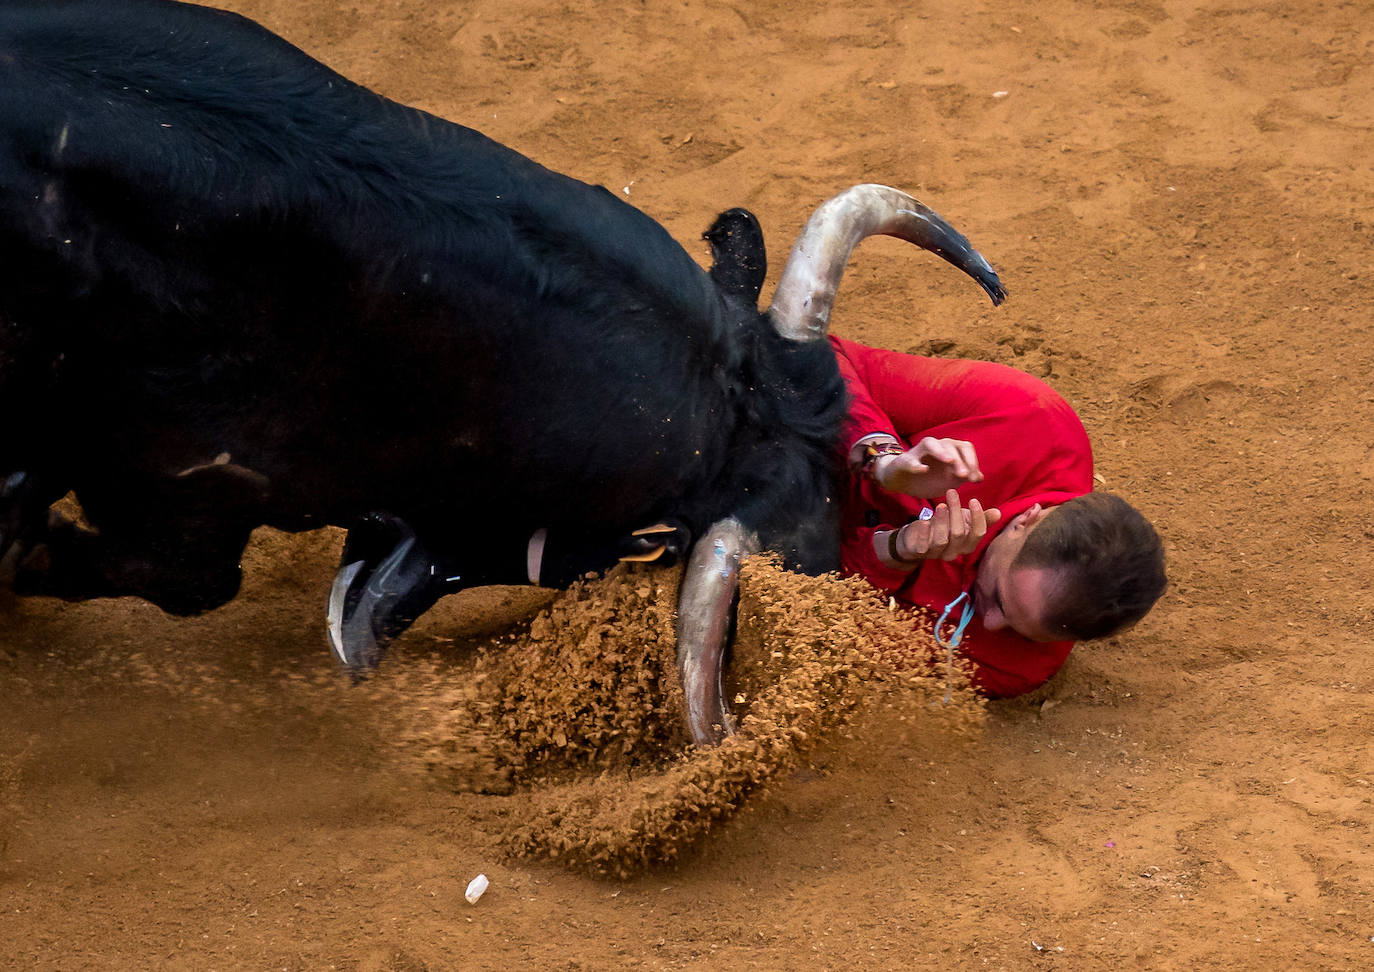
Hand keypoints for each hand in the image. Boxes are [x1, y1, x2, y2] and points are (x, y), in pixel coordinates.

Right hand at [872, 437, 983, 498]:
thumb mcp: (949, 480)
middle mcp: (936, 446)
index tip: (974, 480)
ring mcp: (919, 451)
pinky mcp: (904, 460)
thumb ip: (965, 477)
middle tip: (964, 475)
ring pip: (931, 444)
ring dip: (941, 452)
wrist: (903, 481)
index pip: (965, 448)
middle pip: (950, 445)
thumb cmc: (929, 478)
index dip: (972, 461)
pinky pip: (910, 459)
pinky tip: (923, 470)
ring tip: (949, 461)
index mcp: (949, 449)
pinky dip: (916, 463)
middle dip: (959, 460)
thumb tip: (980, 477)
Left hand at [883, 490, 1001, 564]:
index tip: (973, 500)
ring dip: (942, 521)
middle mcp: (954, 552)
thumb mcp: (963, 520)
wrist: (917, 537)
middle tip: (952, 493)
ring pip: (942, 540)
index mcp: (967, 544)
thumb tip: (998, 513)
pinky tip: (924, 521)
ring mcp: (937, 553)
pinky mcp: (921, 552)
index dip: (978, 517)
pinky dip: (924, 534)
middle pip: (959, 534)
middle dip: (956, 511)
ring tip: (941, 505)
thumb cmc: (944, 526)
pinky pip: (923, 546)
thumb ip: (980, 518)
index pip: (978, 534)